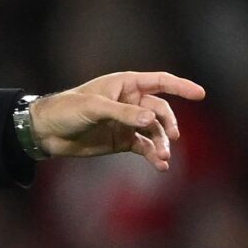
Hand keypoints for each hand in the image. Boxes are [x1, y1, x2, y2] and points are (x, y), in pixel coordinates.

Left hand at [28, 71, 205, 170]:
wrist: (47, 132)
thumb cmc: (67, 110)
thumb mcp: (94, 108)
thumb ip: (124, 113)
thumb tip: (151, 119)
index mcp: (125, 85)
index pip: (160, 82)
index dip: (181, 86)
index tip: (201, 94)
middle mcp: (130, 102)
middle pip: (161, 110)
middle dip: (169, 123)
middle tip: (172, 137)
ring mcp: (128, 122)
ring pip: (155, 131)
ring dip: (162, 144)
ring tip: (164, 157)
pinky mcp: (123, 141)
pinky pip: (145, 147)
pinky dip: (153, 155)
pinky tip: (160, 165)